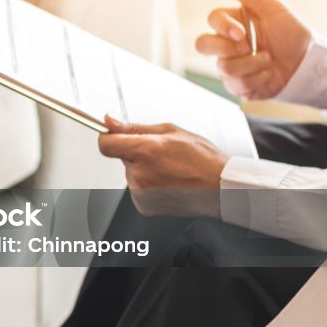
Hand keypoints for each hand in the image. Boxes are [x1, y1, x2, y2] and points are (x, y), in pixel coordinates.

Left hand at [98, 116, 229, 217]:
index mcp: (145, 151)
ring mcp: (140, 192)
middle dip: (135, 152)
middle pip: (121, 157)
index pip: (105, 144)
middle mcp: (139, 174)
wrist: (220, 188)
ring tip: (169, 169)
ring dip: (143, 168)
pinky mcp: (143, 205)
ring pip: (130, 172)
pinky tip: (167, 181)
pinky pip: (137, 187)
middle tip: (161, 154)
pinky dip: (148, 183)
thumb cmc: (202, 159)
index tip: (116, 135)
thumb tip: (109, 121)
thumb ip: (134, 128)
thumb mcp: (170, 131)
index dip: (109, 137)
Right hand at [196, 0, 311, 99]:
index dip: (223, 27)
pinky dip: (258, 78)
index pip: (212, 20)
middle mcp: (226, 45)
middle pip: (202, 44)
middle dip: (225, 48)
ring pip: (224, 67)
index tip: (242, 33)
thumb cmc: (290, 33)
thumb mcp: (270, 8)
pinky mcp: (237, 85)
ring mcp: (230, 65)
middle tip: (247, 47)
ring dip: (252, 64)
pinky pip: (236, 85)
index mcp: (232, 24)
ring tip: (268, 60)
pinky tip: (268, 73)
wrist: (306, 63)